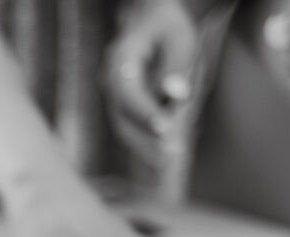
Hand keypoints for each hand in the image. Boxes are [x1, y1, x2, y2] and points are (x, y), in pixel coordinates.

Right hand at [104, 0, 198, 165]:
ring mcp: (114, 98)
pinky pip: (133, 130)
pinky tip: (166, 157)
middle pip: (122, 117)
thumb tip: (175, 96)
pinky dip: (147, 143)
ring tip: (170, 160)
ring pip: (125, 129)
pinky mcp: (124, 109)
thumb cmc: (168, 28)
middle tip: (170, 154)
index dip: (144, 112)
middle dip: (145, 139)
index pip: (128, 92)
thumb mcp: (178, 38)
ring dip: (146, 148)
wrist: (151, 24)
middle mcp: (111, 82)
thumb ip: (176, 66)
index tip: (165, 128)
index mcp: (120, 60)